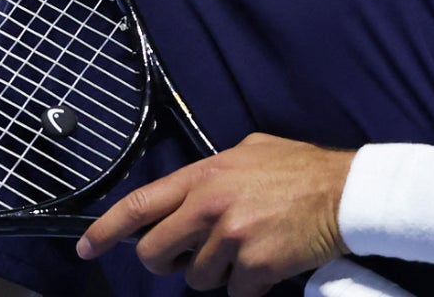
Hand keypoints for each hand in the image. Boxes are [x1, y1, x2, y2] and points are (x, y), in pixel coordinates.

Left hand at [77, 132, 354, 296]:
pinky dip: (249, 285)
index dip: (106, 230)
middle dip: (167, 262)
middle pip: (156, 253)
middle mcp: (210, 205)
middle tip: (188, 258)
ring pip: (197, 279)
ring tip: (247, 250)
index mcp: (205, 174)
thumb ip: (215, 169)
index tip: (86, 249)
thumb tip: (191, 188)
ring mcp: (231, 238)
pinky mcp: (255, 267)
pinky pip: (234, 292)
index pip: (140, 204)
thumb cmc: (302, 170)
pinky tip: (268, 264)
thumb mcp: (251, 150)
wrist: (347, 194)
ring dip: (218, 273)